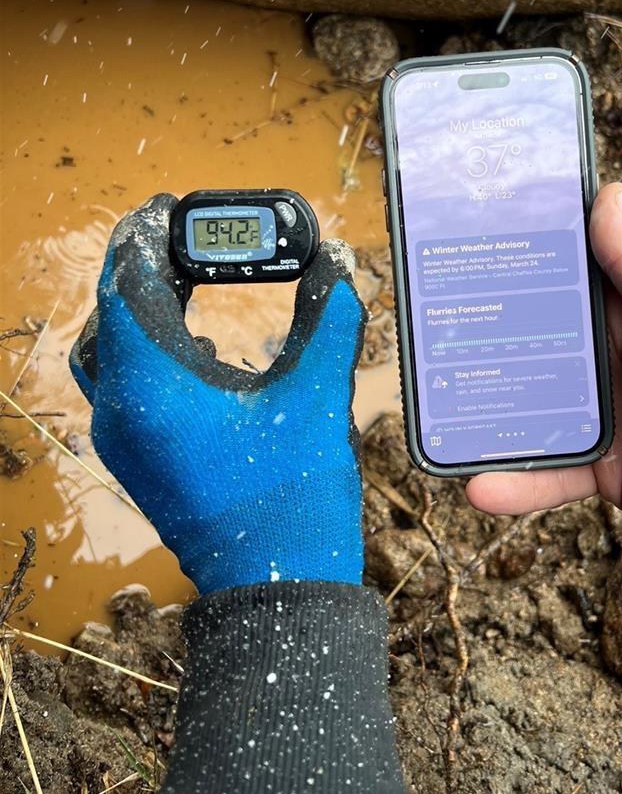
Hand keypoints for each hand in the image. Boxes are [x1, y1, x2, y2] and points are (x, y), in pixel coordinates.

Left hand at [70, 195, 365, 594]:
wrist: (278, 587)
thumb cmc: (293, 497)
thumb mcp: (317, 395)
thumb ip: (328, 319)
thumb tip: (339, 263)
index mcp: (153, 386)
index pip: (128, 283)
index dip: (145, 235)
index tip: (167, 206)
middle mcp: (123, 410)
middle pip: (112, 313)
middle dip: (141, 267)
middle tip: (178, 236)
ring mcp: (124, 440)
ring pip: (110, 352)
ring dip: (139, 309)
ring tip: (184, 280)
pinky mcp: (139, 459)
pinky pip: (125, 385)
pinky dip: (147, 349)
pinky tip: (199, 346)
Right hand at [467, 182, 621, 577]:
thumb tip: (609, 193)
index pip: (574, 269)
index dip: (527, 250)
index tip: (471, 231)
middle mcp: (617, 356)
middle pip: (539, 335)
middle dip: (488, 329)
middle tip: (425, 318)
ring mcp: (608, 413)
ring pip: (532, 402)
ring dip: (489, 408)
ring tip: (435, 408)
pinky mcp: (602, 467)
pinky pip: (549, 470)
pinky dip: (516, 480)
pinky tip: (477, 486)